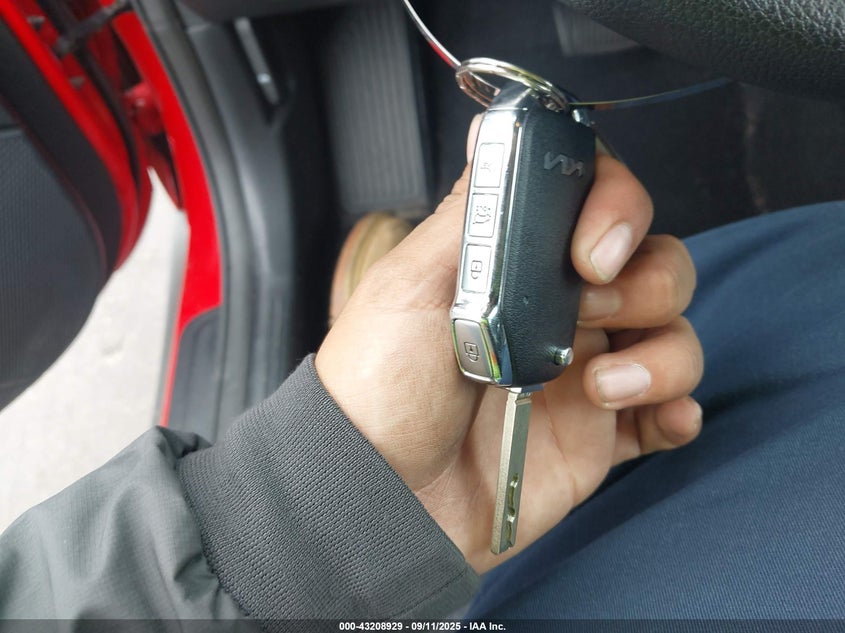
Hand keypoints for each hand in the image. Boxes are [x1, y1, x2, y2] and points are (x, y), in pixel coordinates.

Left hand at [315, 125, 702, 572]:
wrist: (380, 493)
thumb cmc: (378, 387)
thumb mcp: (410, 283)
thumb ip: (472, 215)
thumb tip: (498, 139)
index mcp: (516, 265)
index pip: (595, 203)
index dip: (614, 208)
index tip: (591, 248)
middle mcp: (557, 308)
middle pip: (653, 261)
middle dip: (643, 280)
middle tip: (588, 309)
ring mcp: (583, 368)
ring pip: (674, 330)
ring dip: (661, 353)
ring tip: (598, 385)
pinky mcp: (600, 432)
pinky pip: (669, 408)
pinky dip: (677, 407)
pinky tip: (654, 415)